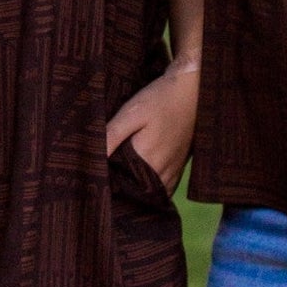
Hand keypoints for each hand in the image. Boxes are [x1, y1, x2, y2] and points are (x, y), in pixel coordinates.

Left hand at [104, 57, 200, 191]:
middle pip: (136, 192)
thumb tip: (93, 159)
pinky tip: (139, 180)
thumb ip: (112, 135)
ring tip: (118, 181)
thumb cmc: (159, 99)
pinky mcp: (178, 169)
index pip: (121, 184)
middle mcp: (161, 171)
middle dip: (120, 190)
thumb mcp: (131, 112)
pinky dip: (150, 189)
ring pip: (150, 193)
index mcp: (147, 159)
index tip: (95, 178)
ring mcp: (172, 172)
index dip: (107, 183)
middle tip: (103, 180)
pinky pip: (163, 189)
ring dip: (136, 190)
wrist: (193, 92)